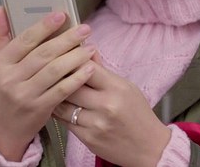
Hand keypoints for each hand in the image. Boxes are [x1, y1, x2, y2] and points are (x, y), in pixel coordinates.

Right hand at [0, 6, 95, 160]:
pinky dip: (77, 78)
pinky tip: (90, 68)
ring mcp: (24, 95)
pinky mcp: (39, 109)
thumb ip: (1, 35)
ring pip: (54, 71)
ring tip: (91, 47)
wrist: (2, 128)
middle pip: (43, 54)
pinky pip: (62, 90)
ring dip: (76, 57)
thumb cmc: (3, 89)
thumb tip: (2, 8)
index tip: (62, 14)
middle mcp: (10, 79)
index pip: (24, 40)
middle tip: (85, 29)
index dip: (44, 26)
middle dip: (67, 40)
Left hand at [54, 56, 171, 166]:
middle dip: (60, 77)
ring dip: (55, 96)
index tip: (65, 56)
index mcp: (117, 88)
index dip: (73, 60)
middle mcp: (106, 105)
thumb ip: (104, 72)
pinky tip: (57, 106)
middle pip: (71, 85)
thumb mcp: (127, 87)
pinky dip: (60, 113)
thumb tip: (87, 51)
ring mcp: (96, 124)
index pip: (87, 67)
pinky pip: (65, 122)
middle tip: (50, 71)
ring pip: (63, 105)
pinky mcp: (88, 139)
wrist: (149, 148)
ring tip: (51, 88)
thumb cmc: (138, 115)